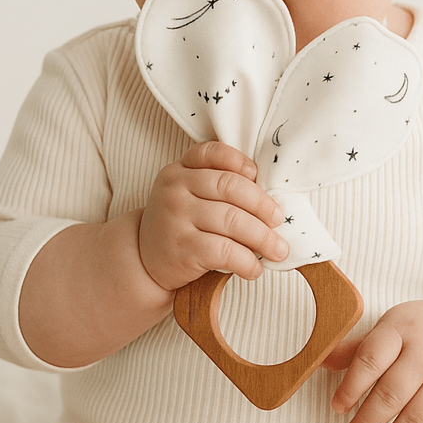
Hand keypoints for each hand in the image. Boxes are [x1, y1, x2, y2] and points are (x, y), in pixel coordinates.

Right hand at [138, 141, 288, 290]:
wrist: (144, 261)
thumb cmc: (179, 225)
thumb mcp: (187, 195)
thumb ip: (216, 185)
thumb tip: (269, 198)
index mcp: (179, 170)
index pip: (212, 153)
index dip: (239, 162)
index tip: (257, 176)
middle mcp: (175, 189)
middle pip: (230, 187)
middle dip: (262, 205)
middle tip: (278, 219)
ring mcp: (176, 217)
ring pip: (232, 220)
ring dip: (263, 238)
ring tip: (278, 249)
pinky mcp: (182, 248)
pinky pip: (224, 251)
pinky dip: (247, 261)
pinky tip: (254, 268)